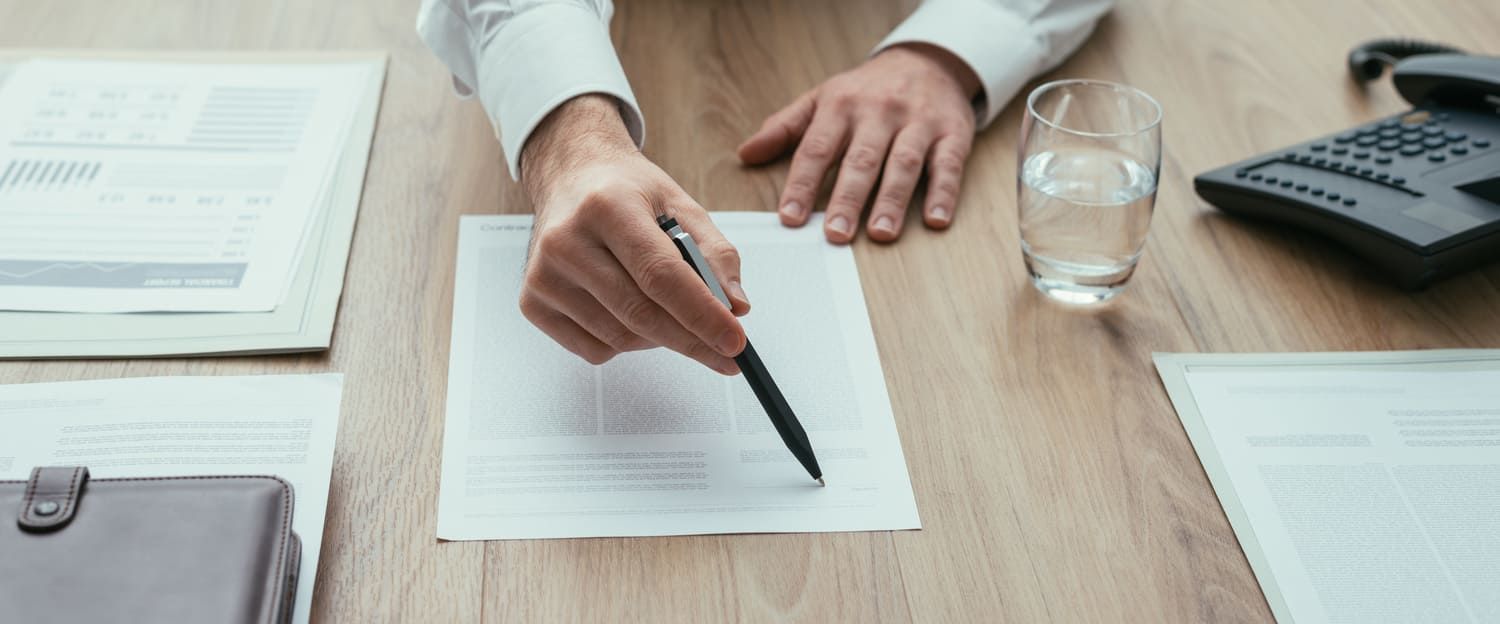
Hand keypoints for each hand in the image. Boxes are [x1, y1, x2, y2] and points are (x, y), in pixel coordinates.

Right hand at [519, 95, 750, 373]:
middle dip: (692, 340)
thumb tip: (735, 308)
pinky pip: (594, 349)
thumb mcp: (680, 206)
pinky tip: (628, 310)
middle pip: (641, 313)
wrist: (569, 177)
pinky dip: (625, 342)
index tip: (734, 342)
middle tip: (725, 352)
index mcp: (608, 206)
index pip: (660, 275)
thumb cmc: (625, 192)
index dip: (702, 315)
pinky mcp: (532, 302)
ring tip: (667, 309)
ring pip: (621, 338)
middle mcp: (566, 240)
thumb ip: (716, 255)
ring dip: (659, 338)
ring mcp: (543, 275)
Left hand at [738, 43, 980, 242]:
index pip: (817, 149)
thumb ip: (785, 128)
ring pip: (904, 163)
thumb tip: (746, 153)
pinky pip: (948, 164)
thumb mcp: (822, 99)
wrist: (926, 61)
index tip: (790, 218)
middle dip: (847, 198)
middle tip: (835, 234)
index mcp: (841, 107)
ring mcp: (918, 122)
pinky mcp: (952, 133)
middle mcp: (879, 113)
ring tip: (880, 233)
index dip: (802, 184)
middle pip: (861, 160)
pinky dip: (944, 192)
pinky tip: (936, 219)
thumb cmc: (867, 90)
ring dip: (892, 200)